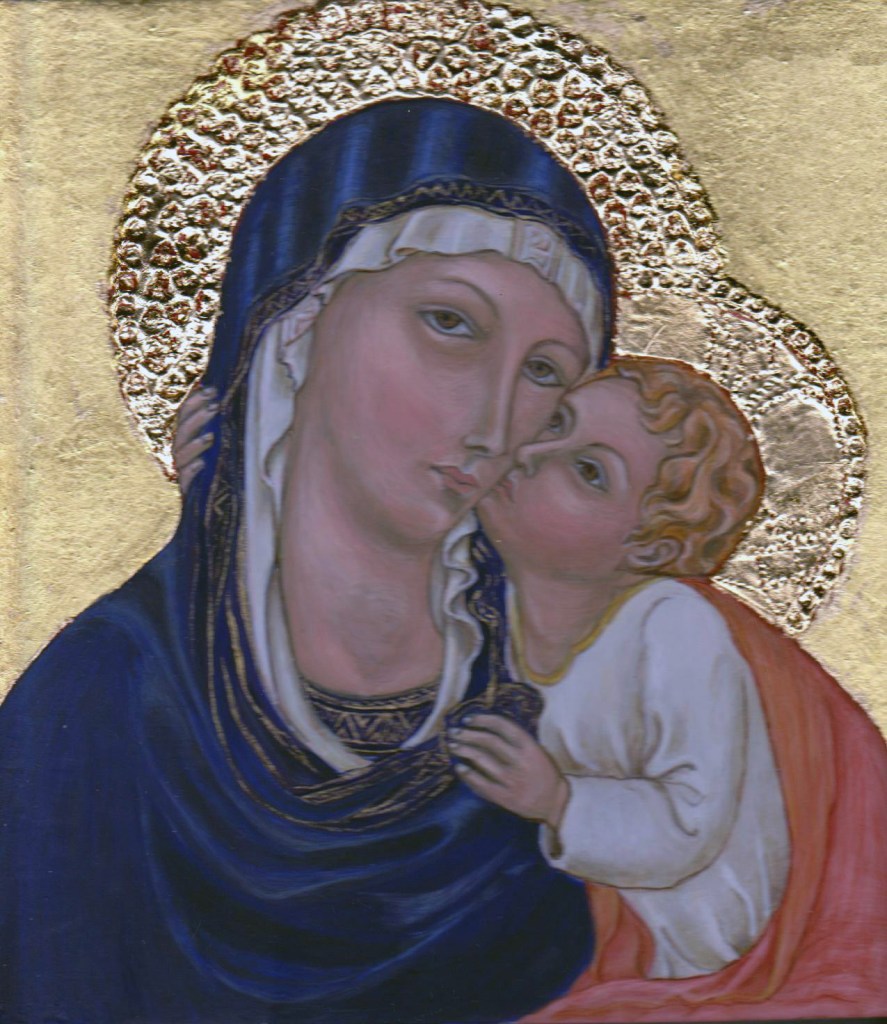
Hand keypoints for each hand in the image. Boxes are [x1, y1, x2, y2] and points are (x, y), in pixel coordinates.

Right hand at [173, 386, 216, 494]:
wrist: (211, 504)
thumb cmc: (216, 467)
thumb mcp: (219, 443)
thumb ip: (217, 423)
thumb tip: (225, 397)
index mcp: (185, 437)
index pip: (184, 414)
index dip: (195, 401)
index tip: (212, 390)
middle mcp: (179, 451)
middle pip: (181, 430)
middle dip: (197, 417)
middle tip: (215, 407)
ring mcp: (180, 470)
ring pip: (181, 454)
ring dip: (195, 443)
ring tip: (211, 436)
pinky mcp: (185, 489)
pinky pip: (185, 479)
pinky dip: (192, 470)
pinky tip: (202, 464)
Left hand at [449, 714, 568, 829]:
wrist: (556, 804)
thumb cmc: (544, 774)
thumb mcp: (537, 751)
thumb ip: (517, 741)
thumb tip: (487, 728)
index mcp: (530, 747)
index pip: (503, 726)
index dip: (483, 720)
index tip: (468, 719)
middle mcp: (521, 761)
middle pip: (489, 741)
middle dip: (468, 734)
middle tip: (454, 732)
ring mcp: (513, 780)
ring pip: (483, 760)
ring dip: (465, 750)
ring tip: (453, 746)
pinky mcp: (506, 798)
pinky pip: (483, 784)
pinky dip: (469, 775)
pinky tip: (459, 768)